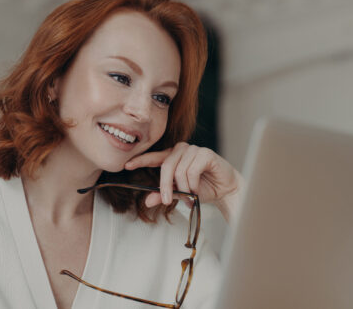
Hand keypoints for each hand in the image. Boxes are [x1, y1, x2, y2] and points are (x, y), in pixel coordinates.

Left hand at [124, 142, 242, 219]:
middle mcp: (182, 150)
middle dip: (165, 186)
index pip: (154, 157)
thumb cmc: (204, 189)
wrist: (225, 191)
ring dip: (184, 188)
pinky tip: (198, 190)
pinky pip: (192, 170)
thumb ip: (165, 194)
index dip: (141, 160)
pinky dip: (193, 184)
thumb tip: (147, 200)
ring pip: (179, 170)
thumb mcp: (180, 194)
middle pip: (166, 166)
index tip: (127, 165)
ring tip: (191, 196)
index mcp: (173, 157)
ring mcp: (194, 150)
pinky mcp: (205, 153)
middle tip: (166, 201)